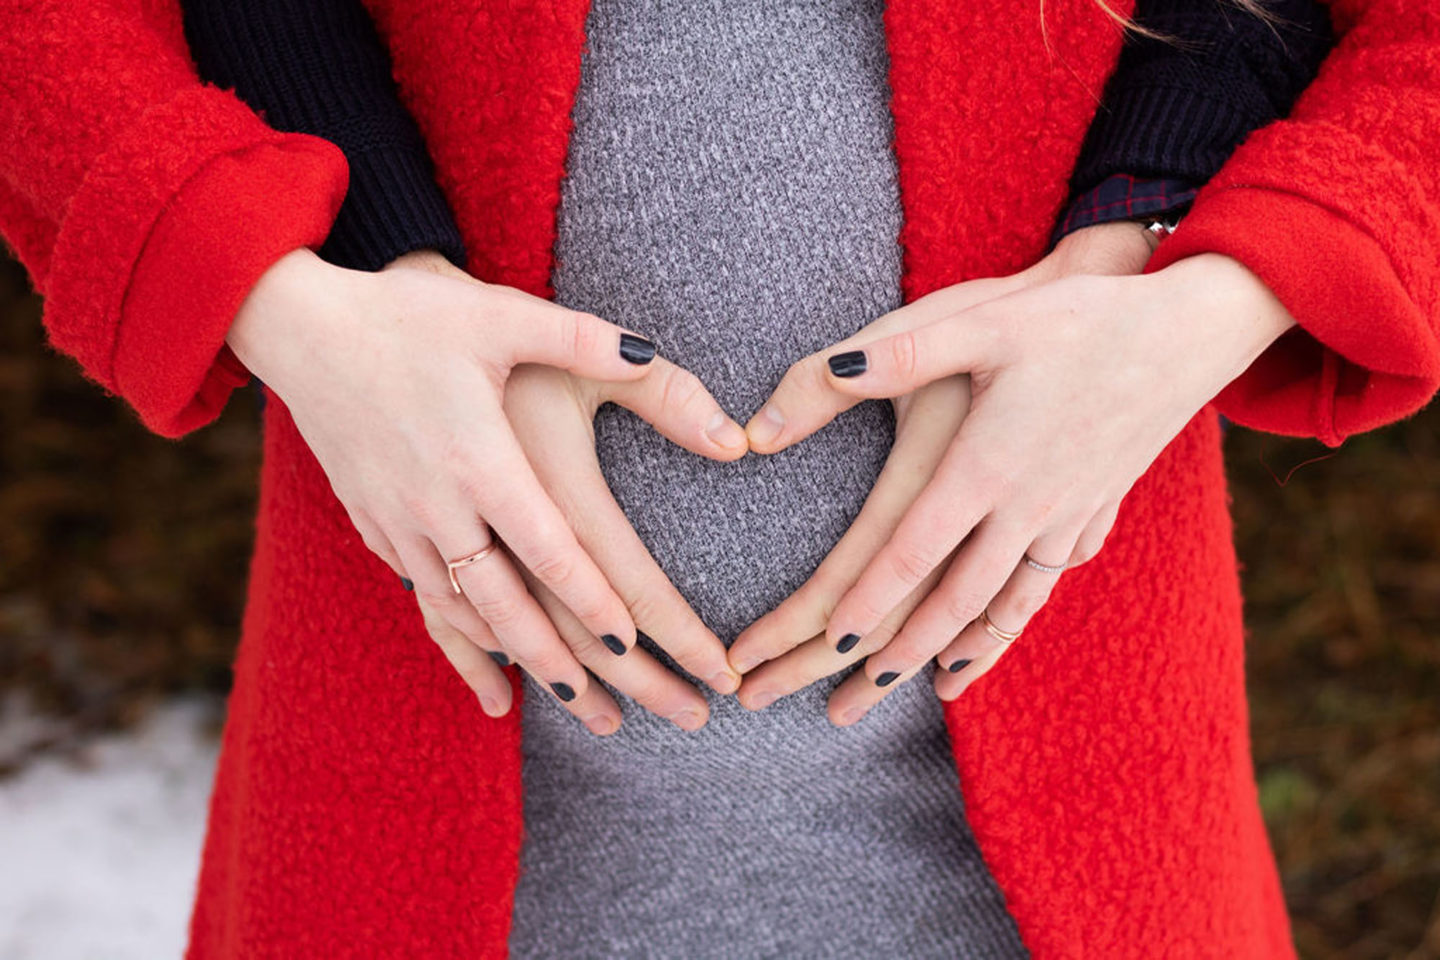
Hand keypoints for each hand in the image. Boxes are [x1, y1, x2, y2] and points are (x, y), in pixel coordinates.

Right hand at [225, 248, 745, 733]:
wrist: (299, 327)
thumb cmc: (412, 317)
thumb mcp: (505, 316)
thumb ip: (588, 342)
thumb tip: (656, 357)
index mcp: (481, 460)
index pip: (551, 550)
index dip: (594, 601)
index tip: (639, 646)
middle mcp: (439, 507)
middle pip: (512, 608)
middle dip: (572, 666)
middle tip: (629, 716)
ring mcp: (400, 524)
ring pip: (469, 616)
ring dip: (525, 665)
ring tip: (583, 705)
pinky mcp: (373, 526)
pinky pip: (426, 600)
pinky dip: (467, 642)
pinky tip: (497, 679)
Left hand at [729, 224, 1294, 720]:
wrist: (1190, 329)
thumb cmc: (1078, 319)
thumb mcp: (984, 322)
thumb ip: (902, 352)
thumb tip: (830, 371)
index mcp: (987, 465)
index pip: (911, 550)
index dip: (868, 600)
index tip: (829, 644)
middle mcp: (1027, 506)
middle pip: (953, 600)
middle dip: (898, 653)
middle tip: (850, 699)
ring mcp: (1067, 516)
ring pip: (1003, 607)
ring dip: (958, 652)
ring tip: (921, 690)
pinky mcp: (1096, 511)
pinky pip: (1044, 587)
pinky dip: (1011, 625)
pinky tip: (994, 639)